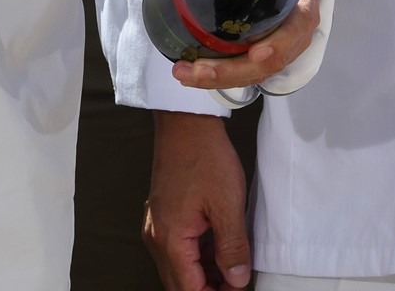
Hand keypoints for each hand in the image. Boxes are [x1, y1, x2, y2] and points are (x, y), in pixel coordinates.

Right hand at [146, 110, 251, 289]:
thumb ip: (233, 248)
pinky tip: (219, 248)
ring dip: (204, 274)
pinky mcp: (161, 214)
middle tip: (236, 283)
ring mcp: (156, 224)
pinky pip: (177, 247)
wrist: (186, 121)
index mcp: (170, 239)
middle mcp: (156, 236)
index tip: (238, 290)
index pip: (190, 290)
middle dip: (209, 288)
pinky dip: (197, 255)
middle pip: (180, 283)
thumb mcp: (228, 205)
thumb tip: (237, 280)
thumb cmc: (205, 155)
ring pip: (178, 266)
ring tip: (233, 267)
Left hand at [163, 0, 324, 92]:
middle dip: (233, 71)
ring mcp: (285, 41)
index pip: (299, 22)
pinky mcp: (269, 49)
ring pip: (259, 71)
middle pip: (274, 60)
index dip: (280, 42)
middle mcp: (298, 22)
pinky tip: (194, 74)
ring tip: (186, 74)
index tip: (256, 52)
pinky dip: (224, 77)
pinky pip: (250, 71)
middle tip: (196, 70)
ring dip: (223, 79)